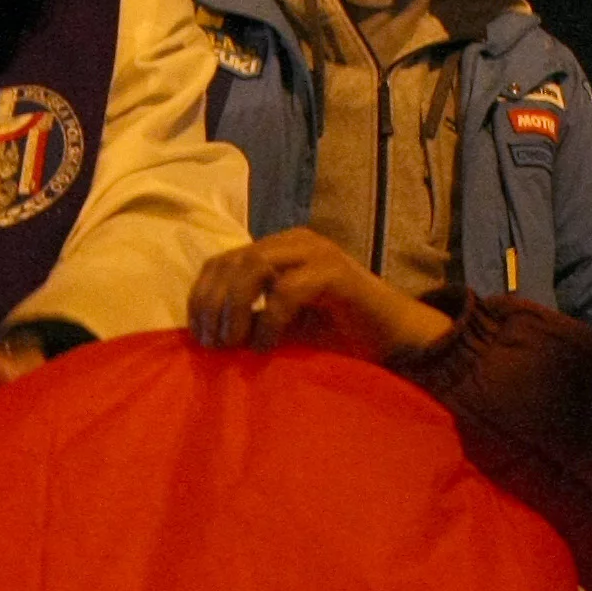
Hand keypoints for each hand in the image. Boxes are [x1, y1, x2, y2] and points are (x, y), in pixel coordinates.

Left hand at [188, 229, 452, 360]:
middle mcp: (294, 243)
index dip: (202, 297)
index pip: (222, 261)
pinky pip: (286, 292)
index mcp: (278, 250)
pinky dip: (269, 322)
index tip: (198, 335)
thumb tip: (206, 337)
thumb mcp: (281, 327)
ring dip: (235, 309)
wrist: (393, 340)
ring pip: (254, 267)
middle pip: (232, 261)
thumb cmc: (337, 336)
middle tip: (213, 344)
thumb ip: (248, 322)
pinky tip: (267, 347)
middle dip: (213, 305)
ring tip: (234, 344)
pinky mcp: (336, 274)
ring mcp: (316, 254)